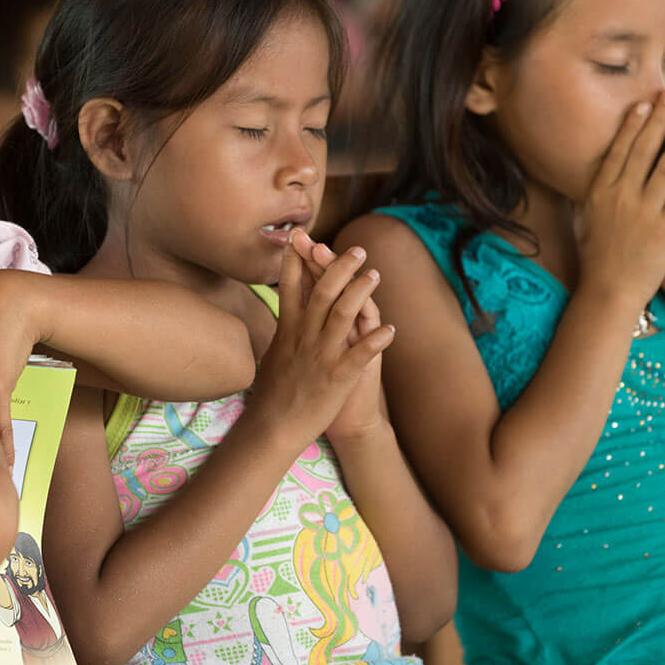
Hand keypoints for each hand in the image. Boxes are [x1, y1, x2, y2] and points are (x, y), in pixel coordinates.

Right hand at [247, 244, 393, 447]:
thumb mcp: (273, 353)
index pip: (290, 286)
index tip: (302, 236)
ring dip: (360, 292)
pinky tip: (391, 330)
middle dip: (339, 266)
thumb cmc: (273, 393)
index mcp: (287, 330)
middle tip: (357, 250)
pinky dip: (376, 341)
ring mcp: (320, 356)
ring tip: (375, 275)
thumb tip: (284, 308)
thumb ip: (283, 328)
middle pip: (322, 291)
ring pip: (342, 314)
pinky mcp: (336, 377)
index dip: (297, 259)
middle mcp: (303, 337)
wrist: (273, 428)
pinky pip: (359, 355)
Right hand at [576, 87, 664, 312]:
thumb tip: (592, 174)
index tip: (646, 102)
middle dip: (661, 119)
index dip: (635, 124)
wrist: (608, 293)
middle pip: (644, 150)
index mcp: (600, 192)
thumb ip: (592, 195)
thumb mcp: (586, 221)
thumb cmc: (597, 259)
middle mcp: (621, 197)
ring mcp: (644, 212)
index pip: (620, 150)